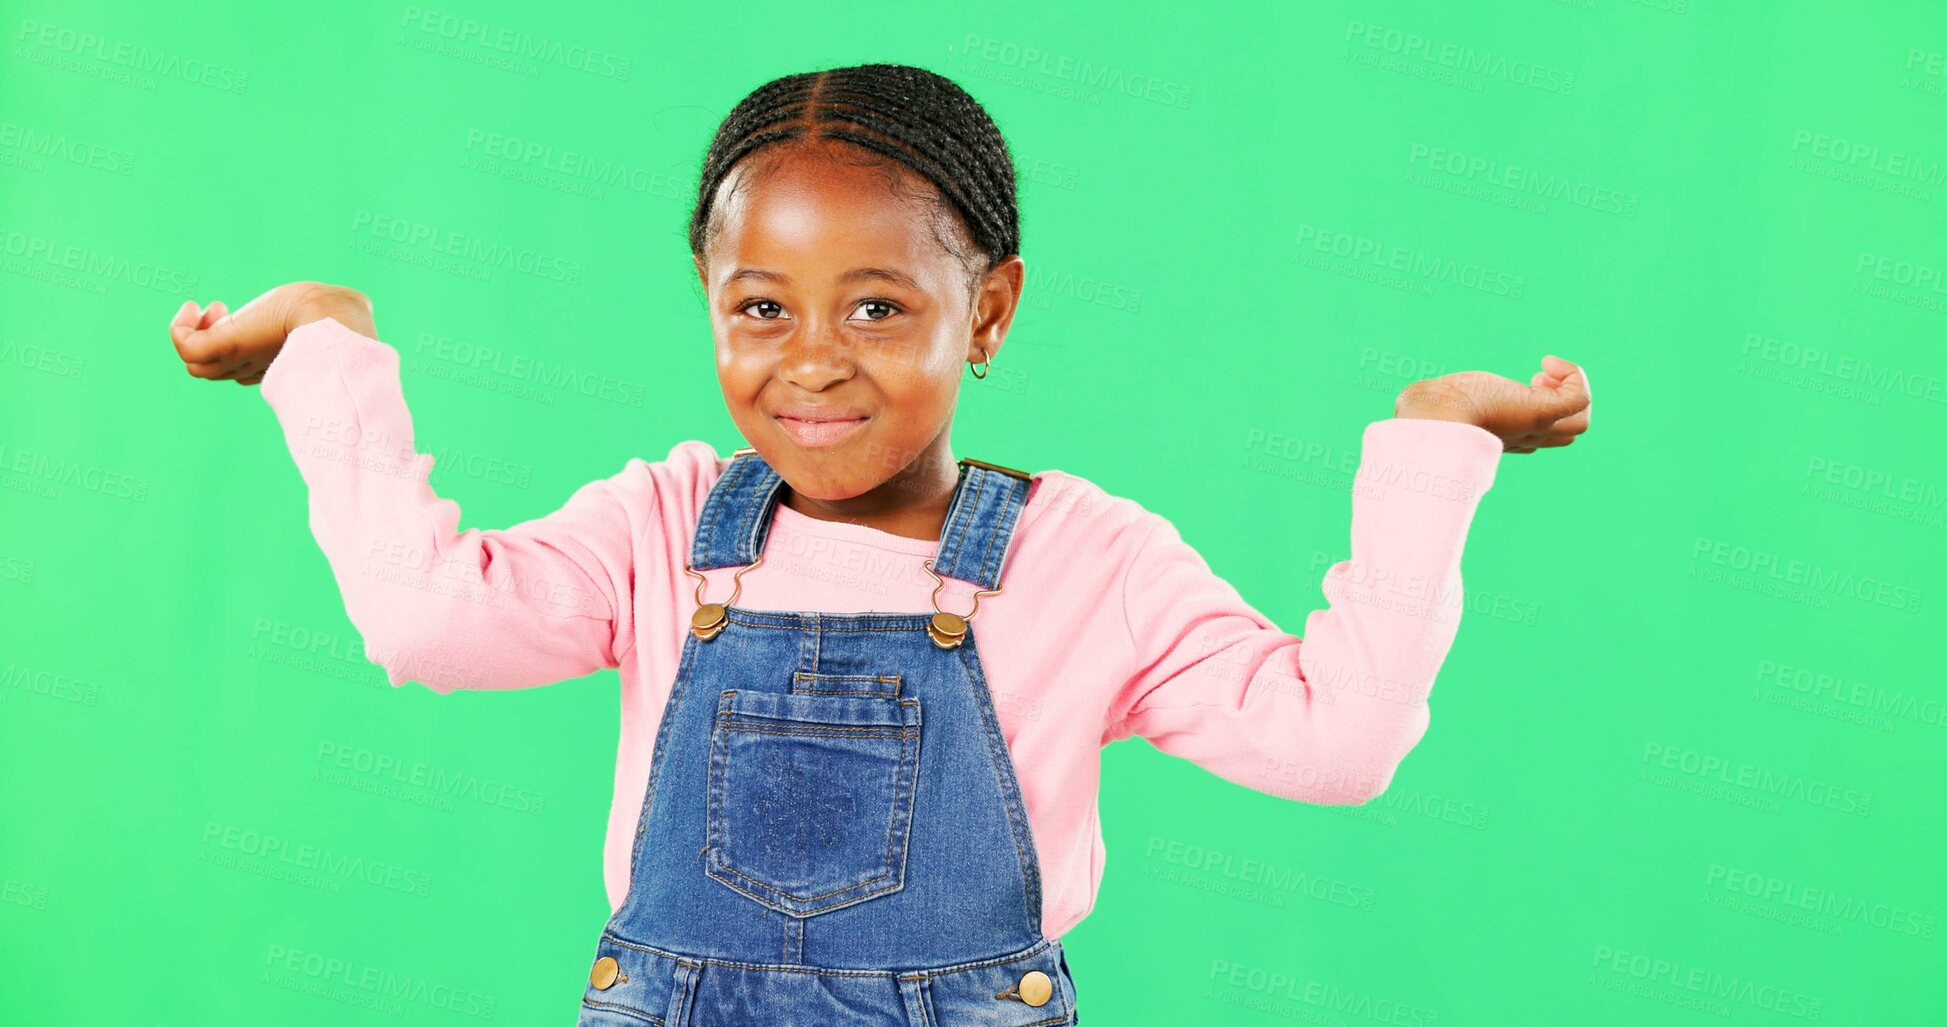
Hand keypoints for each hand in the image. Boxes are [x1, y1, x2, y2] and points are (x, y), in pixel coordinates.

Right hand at [168, 281, 374, 386]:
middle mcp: (255, 366)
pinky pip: (185, 348)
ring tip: (216, 309)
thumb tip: (361, 303)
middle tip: (225, 311)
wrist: (327, 315)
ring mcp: (239, 359)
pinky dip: (179, 328)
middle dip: (214, 338)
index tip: (243, 314)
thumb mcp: (330, 310)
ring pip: (197, 364)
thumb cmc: (333, 310)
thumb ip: (342, 311)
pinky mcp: (226, 346)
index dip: (239, 345)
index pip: (244, 369)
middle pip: (219, 368)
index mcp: (275, 362)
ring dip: (192, 332)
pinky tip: (195, 307)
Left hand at [1394, 355, 1591, 453]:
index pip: (1538, 436)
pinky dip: (1575, 376)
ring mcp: (1533, 426)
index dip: (1537, 412)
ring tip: (1545, 372)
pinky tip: (1546, 362)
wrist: (1432, 421)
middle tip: (1535, 381)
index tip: (1519, 387)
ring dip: (1572, 390)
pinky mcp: (1539, 412)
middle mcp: (1521, 437)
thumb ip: (1428, 403)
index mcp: (1501, 438)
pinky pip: (1581, 399)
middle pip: (1566, 433)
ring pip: (1580, 421)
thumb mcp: (1430, 405)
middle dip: (1560, 401)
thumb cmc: (1422, 414)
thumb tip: (1409, 399)